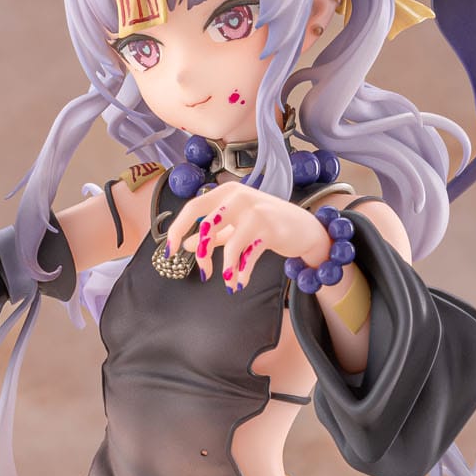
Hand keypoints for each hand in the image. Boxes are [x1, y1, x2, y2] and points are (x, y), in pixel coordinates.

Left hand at [164, 180, 329, 293]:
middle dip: (202, 255)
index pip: (193, 207)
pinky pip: (247, 256)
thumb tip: (188, 243)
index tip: (171, 250)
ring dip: (226, 270)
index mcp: (226, 192)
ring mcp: (255, 212)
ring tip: (228, 282)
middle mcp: (239, 197)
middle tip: (204, 273)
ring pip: (229, 246)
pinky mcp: (269, 230)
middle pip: (207, 226)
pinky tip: (239, 283)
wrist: (304, 228)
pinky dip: (241, 273)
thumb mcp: (236, 226)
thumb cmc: (268, 224)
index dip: (178, 229)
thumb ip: (213, 234)